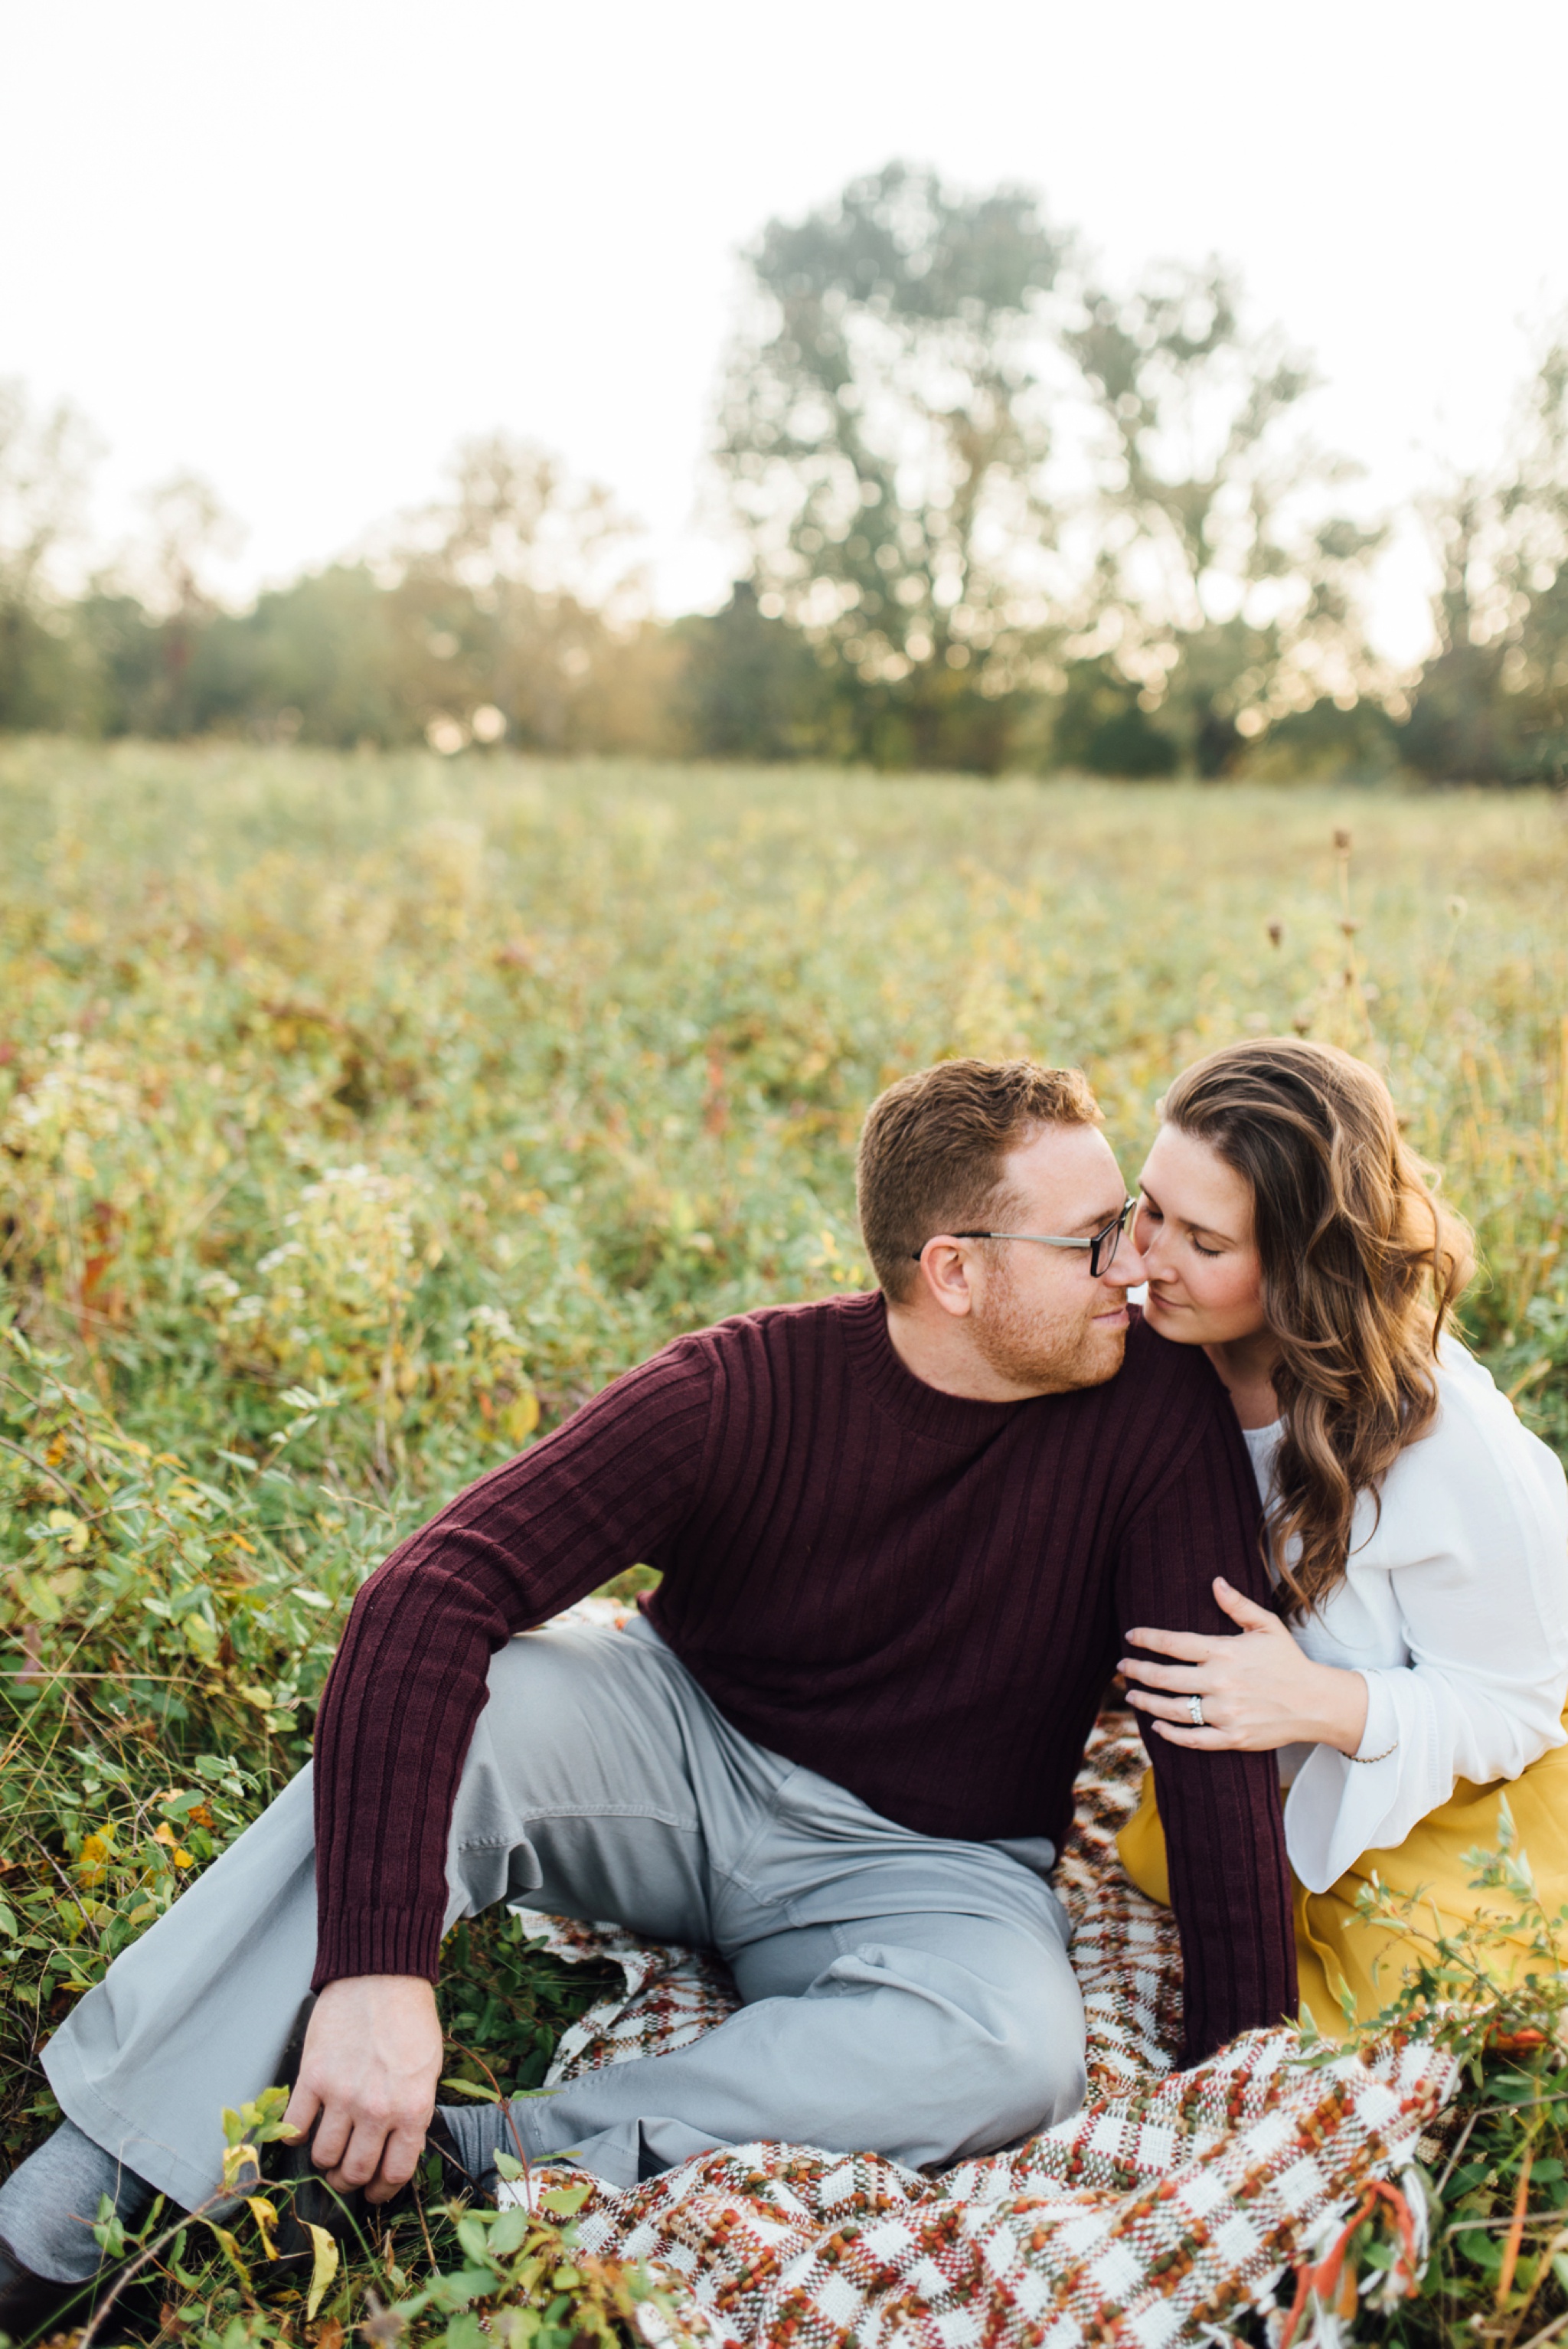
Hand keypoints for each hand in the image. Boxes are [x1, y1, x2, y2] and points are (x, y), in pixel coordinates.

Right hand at [283, 1975, 444, 2203]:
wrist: (381, 1976)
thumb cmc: (411, 2019)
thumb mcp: (428, 2070)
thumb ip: (413, 2112)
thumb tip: (397, 2148)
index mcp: (412, 2109)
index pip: (395, 2172)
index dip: (383, 2190)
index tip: (375, 2192)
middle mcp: (377, 2110)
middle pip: (355, 2172)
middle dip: (350, 2181)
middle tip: (346, 2174)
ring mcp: (342, 2095)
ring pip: (323, 2157)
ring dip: (324, 2160)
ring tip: (328, 2149)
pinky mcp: (312, 2078)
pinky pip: (295, 2126)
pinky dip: (296, 2134)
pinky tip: (304, 2127)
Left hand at [1119, 1577, 1368, 1755]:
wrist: (1316, 1702)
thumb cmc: (1289, 1661)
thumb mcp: (1267, 1626)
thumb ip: (1237, 1605)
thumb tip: (1215, 1581)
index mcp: (1224, 1652)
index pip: (1173, 1643)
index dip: (1147, 1638)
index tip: (1130, 1636)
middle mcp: (1219, 1683)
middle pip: (1164, 1677)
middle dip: (1137, 1671)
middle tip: (1121, 1668)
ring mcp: (1224, 1713)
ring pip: (1172, 1709)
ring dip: (1145, 1702)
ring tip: (1131, 1696)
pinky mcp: (1232, 1737)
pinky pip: (1192, 1739)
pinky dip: (1170, 1735)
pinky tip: (1156, 1727)